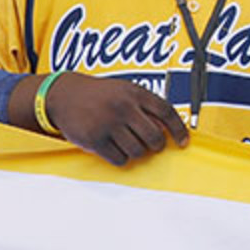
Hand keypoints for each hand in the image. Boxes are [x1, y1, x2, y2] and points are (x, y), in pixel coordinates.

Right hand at [45, 73, 189, 166]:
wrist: (65, 95)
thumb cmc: (101, 95)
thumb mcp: (126, 90)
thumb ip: (146, 106)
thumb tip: (169, 129)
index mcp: (136, 93)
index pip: (166, 112)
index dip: (179, 129)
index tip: (184, 142)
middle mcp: (123, 107)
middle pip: (154, 137)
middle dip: (156, 145)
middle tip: (151, 144)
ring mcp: (108, 124)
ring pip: (138, 151)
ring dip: (137, 152)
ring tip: (128, 143)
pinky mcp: (95, 140)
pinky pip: (119, 159)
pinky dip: (121, 158)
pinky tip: (116, 149)